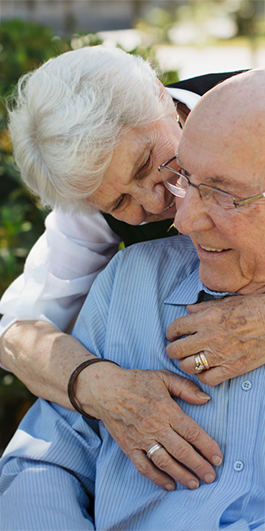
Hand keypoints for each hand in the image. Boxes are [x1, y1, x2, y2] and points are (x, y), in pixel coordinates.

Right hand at [77, 363, 221, 491]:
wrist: (105, 389)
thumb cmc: (135, 381)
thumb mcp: (162, 377)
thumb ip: (185, 388)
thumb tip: (206, 399)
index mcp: (166, 409)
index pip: (192, 432)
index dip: (207, 447)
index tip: (218, 458)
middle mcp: (155, 426)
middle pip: (182, 451)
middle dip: (199, 466)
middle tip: (211, 476)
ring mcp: (141, 439)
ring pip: (165, 462)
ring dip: (181, 475)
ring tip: (194, 484)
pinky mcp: (129, 447)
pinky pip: (144, 467)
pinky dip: (157, 478)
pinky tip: (169, 484)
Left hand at [166, 294, 264, 384]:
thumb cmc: (253, 308)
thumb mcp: (225, 302)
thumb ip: (203, 307)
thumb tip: (188, 310)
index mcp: (207, 318)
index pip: (176, 328)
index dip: (170, 333)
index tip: (172, 335)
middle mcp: (210, 337)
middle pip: (176, 350)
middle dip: (172, 350)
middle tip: (175, 350)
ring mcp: (220, 354)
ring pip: (188, 366)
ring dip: (186, 364)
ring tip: (190, 360)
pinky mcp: (232, 368)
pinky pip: (208, 379)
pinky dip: (203, 376)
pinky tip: (205, 370)